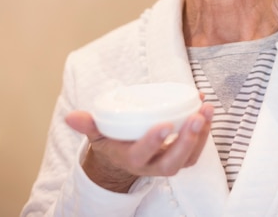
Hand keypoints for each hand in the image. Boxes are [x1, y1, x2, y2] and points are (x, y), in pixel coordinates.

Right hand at [65, 102, 213, 192]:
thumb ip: (88, 125)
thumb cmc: (113, 141)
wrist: (125, 157)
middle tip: (196, 117)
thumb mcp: (98, 134)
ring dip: (201, 135)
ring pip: (189, 158)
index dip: (153, 141)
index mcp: (130, 159)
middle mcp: (151, 166)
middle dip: (186, 140)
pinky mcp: (182, 158)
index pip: (142, 154)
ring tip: (207, 110)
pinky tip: (206, 110)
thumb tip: (70, 117)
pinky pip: (197, 150)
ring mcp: (168, 163)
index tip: (164, 124)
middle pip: (172, 162)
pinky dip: (204, 132)